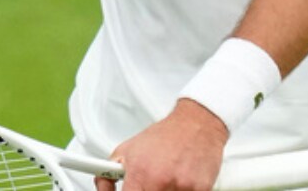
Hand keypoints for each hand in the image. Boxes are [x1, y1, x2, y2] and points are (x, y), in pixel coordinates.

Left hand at [95, 99, 227, 190]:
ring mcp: (182, 187)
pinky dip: (182, 190)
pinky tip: (182, 180)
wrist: (197, 123)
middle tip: (151, 184)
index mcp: (140, 174)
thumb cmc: (165, 136)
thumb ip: (106, 175)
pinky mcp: (201, 189)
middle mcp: (161, 182)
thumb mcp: (127, 149)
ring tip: (168, 180)